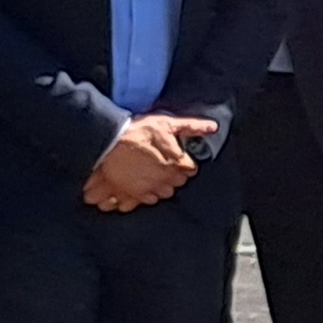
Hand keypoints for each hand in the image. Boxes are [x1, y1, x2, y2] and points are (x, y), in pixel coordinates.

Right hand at [84, 113, 212, 211]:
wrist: (108, 141)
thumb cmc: (137, 131)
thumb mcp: (166, 123)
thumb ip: (192, 127)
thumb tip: (213, 127)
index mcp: (177, 163)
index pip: (191, 170)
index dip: (186, 163)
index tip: (179, 158)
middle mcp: (167, 179)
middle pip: (179, 182)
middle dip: (174, 174)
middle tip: (163, 163)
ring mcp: (152, 188)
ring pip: (166, 192)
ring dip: (162, 184)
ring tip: (152, 173)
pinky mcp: (137, 194)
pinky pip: (150, 200)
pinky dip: (148, 193)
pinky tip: (143, 182)